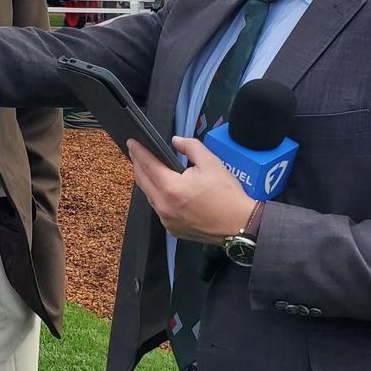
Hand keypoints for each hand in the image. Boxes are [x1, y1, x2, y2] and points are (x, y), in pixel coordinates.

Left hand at [128, 137, 253, 243]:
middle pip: (142, 181)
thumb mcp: (211, 162)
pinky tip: (164, 190)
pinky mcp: (172, 229)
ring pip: (149, 196)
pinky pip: (159, 209)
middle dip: (138, 164)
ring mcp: (166, 220)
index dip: (138, 151)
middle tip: (136, 153)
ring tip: (148, 169)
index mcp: (171, 188)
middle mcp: (163, 206)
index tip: (132, 142)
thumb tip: (176, 141)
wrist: (239, 224)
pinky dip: (158, 197)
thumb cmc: (226, 194)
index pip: (147, 165)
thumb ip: (190, 146)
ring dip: (147, 181)